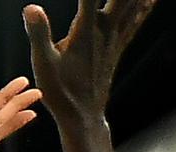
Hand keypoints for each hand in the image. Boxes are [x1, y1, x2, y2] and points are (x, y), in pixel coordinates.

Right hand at [23, 0, 156, 122]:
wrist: (84, 117)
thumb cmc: (61, 92)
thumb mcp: (43, 64)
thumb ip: (39, 33)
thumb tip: (30, 7)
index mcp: (86, 31)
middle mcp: (105, 30)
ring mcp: (115, 38)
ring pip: (133, 5)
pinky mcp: (118, 47)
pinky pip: (136, 20)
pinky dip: (145, 6)